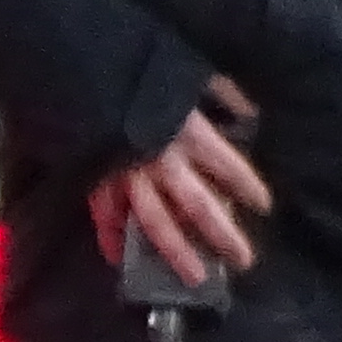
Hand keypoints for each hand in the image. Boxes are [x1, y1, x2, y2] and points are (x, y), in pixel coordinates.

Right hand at [87, 82, 268, 288]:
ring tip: (196, 277)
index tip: (263, 205)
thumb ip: (219, 91)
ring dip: (177, 252)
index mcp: (189, 132)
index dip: (248, 187)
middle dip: (223, 235)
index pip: (229, 168)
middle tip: (243, 260)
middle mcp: (163, 161)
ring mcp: (128, 175)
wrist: (77, 65)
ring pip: (156, 223)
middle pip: (199, 207)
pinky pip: (105, 217)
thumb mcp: (188, 67)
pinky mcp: (96, 179)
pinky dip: (112, 239)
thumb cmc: (136, 64)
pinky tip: (120, 259)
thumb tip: (247, 110)